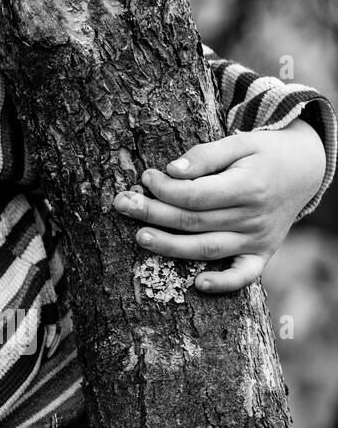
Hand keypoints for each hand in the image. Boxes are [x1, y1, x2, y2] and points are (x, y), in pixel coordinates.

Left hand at [111, 119, 325, 292]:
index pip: (196, 195)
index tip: (146, 176)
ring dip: (170, 246)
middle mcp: (253, 217)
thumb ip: (205, 156)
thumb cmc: (263, 154)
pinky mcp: (262, 253)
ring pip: (208, 248)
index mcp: (248, 187)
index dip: (165, 188)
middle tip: (122, 204)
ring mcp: (258, 239)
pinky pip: (245, 275)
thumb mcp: (239, 142)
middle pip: (194, 221)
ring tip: (140, 236)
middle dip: (153, 213)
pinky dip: (224, 283)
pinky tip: (198, 285)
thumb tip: (172, 170)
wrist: (305, 170)